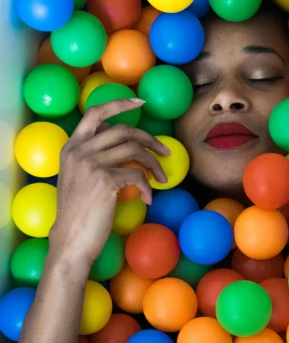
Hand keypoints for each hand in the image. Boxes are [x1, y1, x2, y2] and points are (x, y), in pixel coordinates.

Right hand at [49, 99, 169, 267]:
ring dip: (154, 164)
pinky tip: (148, 199)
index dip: (119, 104)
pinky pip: (137, 175)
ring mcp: (91, 164)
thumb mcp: (78, 178)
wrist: (70, 240)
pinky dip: (148, 187)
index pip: (96, 113)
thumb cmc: (78, 214)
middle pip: (124, 129)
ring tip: (162, 178)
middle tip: (165, 152)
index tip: (140, 102)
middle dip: (150, 139)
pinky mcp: (104, 180)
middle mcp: (79, 151)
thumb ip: (92, 157)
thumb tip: (122, 143)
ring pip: (135, 149)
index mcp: (71, 147)